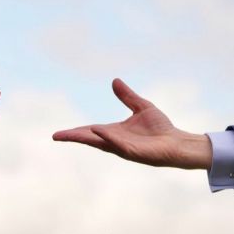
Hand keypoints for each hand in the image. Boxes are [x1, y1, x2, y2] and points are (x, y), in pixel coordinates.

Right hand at [52, 78, 212, 169]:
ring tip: (71, 134)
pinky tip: (99, 130)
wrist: (177, 142)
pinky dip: (108, 138)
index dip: (76, 131)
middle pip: (90, 139)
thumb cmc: (161, 128)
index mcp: (115, 132)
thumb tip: (114, 81)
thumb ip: (127, 96)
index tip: (59, 134)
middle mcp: (116, 142)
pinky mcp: (134, 152)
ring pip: (101, 143)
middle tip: (56, 136)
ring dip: (87, 138)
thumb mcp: (141, 107)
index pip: (91, 131)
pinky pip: (118, 145)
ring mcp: (124, 148)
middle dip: (74, 137)